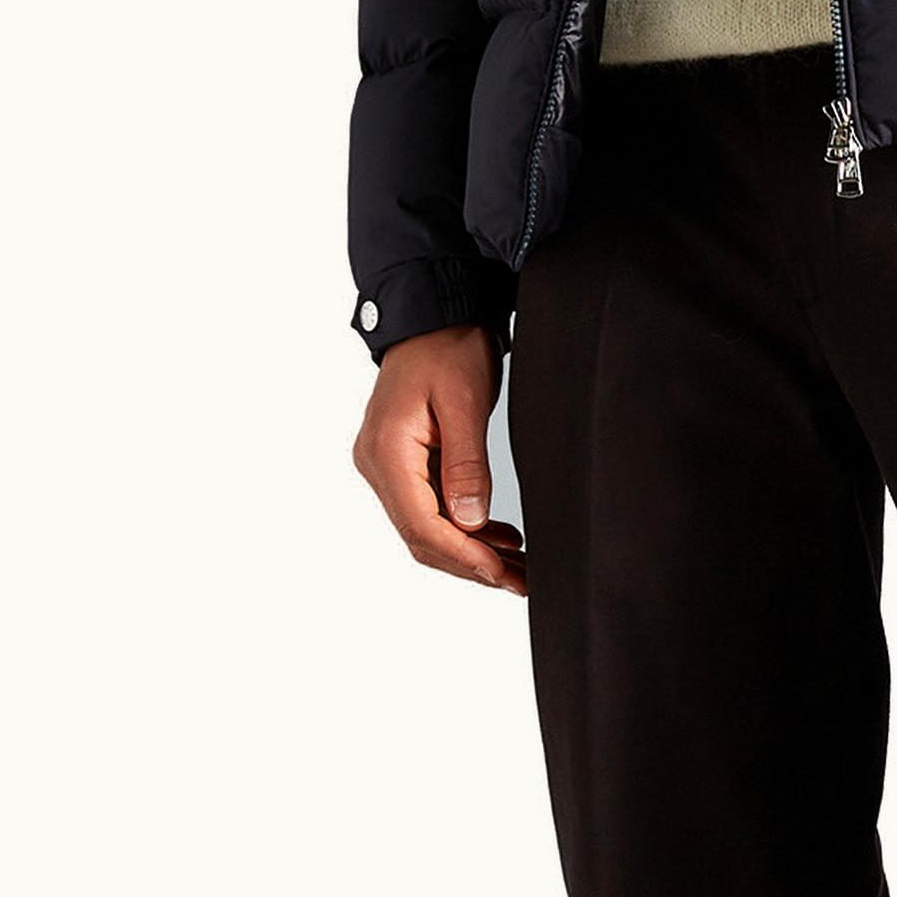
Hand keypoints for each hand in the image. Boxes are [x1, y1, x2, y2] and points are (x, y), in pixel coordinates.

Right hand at [353, 323, 525, 592]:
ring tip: (518, 567)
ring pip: (426, 528)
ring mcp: (387, 465)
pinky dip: (464, 528)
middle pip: (420, 536)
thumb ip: (466, 464)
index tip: (499, 573)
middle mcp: (377, 464)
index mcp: (386, 451)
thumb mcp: (464, 402)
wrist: (433, 315)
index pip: (420, 524)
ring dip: (471, 551)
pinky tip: (501, 537)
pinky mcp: (403, 464)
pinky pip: (431, 508)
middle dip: (470, 564)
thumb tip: (469, 522)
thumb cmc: (447, 347)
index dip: (462, 555)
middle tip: (519, 581)